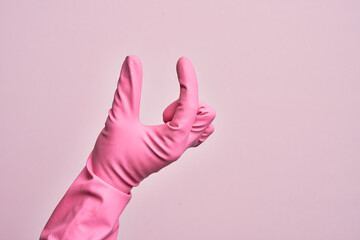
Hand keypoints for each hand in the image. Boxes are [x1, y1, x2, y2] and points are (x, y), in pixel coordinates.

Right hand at [89, 56, 215, 193]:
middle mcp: (180, 146)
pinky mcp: (172, 149)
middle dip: (188, 101)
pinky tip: (167, 120)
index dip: (187, 79)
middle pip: (205, 114)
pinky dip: (186, 119)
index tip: (182, 61)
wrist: (107, 182)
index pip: (190, 103)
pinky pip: (194, 131)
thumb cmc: (112, 157)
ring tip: (164, 116)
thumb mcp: (118, 118)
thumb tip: (133, 62)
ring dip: (188, 111)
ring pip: (202, 123)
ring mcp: (178, 149)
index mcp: (172, 141)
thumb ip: (127, 89)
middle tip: (162, 108)